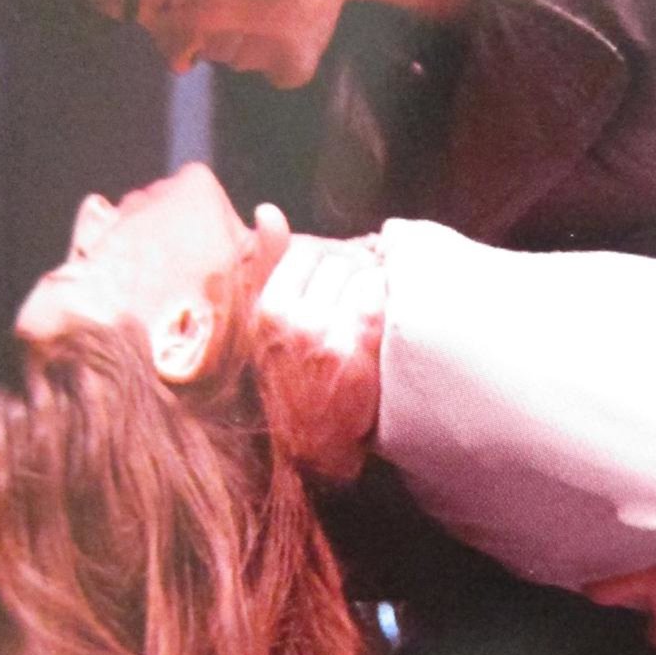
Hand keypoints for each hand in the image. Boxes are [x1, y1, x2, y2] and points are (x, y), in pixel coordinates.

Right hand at [253, 233, 386, 481]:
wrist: (313, 443)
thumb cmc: (292, 379)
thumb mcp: (269, 325)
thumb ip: (269, 266)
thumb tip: (268, 211)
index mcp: (268, 308)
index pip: (308, 250)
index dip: (332, 261)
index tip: (340, 281)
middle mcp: (292, 317)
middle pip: (341, 261)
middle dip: (357, 272)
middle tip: (362, 298)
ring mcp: (325, 332)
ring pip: (364, 275)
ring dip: (376, 288)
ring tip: (371, 315)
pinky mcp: (357, 347)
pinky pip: (380, 298)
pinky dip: (388, 306)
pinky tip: (384, 327)